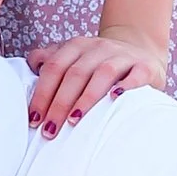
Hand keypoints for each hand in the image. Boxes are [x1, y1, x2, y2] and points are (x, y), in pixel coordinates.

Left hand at [25, 25, 166, 135]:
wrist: (140, 49)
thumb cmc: (99, 63)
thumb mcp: (74, 57)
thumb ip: (52, 61)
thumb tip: (31, 66)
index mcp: (76, 46)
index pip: (54, 67)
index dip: (42, 93)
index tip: (34, 119)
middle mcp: (98, 47)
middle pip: (75, 73)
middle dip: (59, 103)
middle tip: (50, 129)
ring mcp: (123, 55)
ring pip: (103, 73)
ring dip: (86, 98)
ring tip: (74, 120)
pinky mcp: (145, 66)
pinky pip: (136, 74)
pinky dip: (126, 86)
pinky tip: (115, 99)